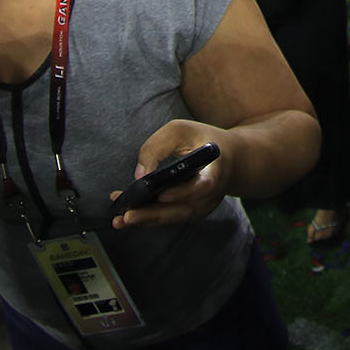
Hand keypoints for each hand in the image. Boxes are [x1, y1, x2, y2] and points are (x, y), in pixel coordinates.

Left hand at [109, 119, 229, 230]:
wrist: (231, 157)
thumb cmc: (202, 139)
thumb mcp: (181, 130)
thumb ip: (157, 147)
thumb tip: (139, 176)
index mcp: (215, 170)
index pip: (203, 186)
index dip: (182, 192)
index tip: (162, 194)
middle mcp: (211, 194)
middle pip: (182, 210)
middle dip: (152, 214)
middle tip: (127, 216)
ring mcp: (203, 206)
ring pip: (173, 218)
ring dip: (145, 219)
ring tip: (119, 219)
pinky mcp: (192, 212)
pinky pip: (170, 217)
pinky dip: (149, 217)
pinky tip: (128, 216)